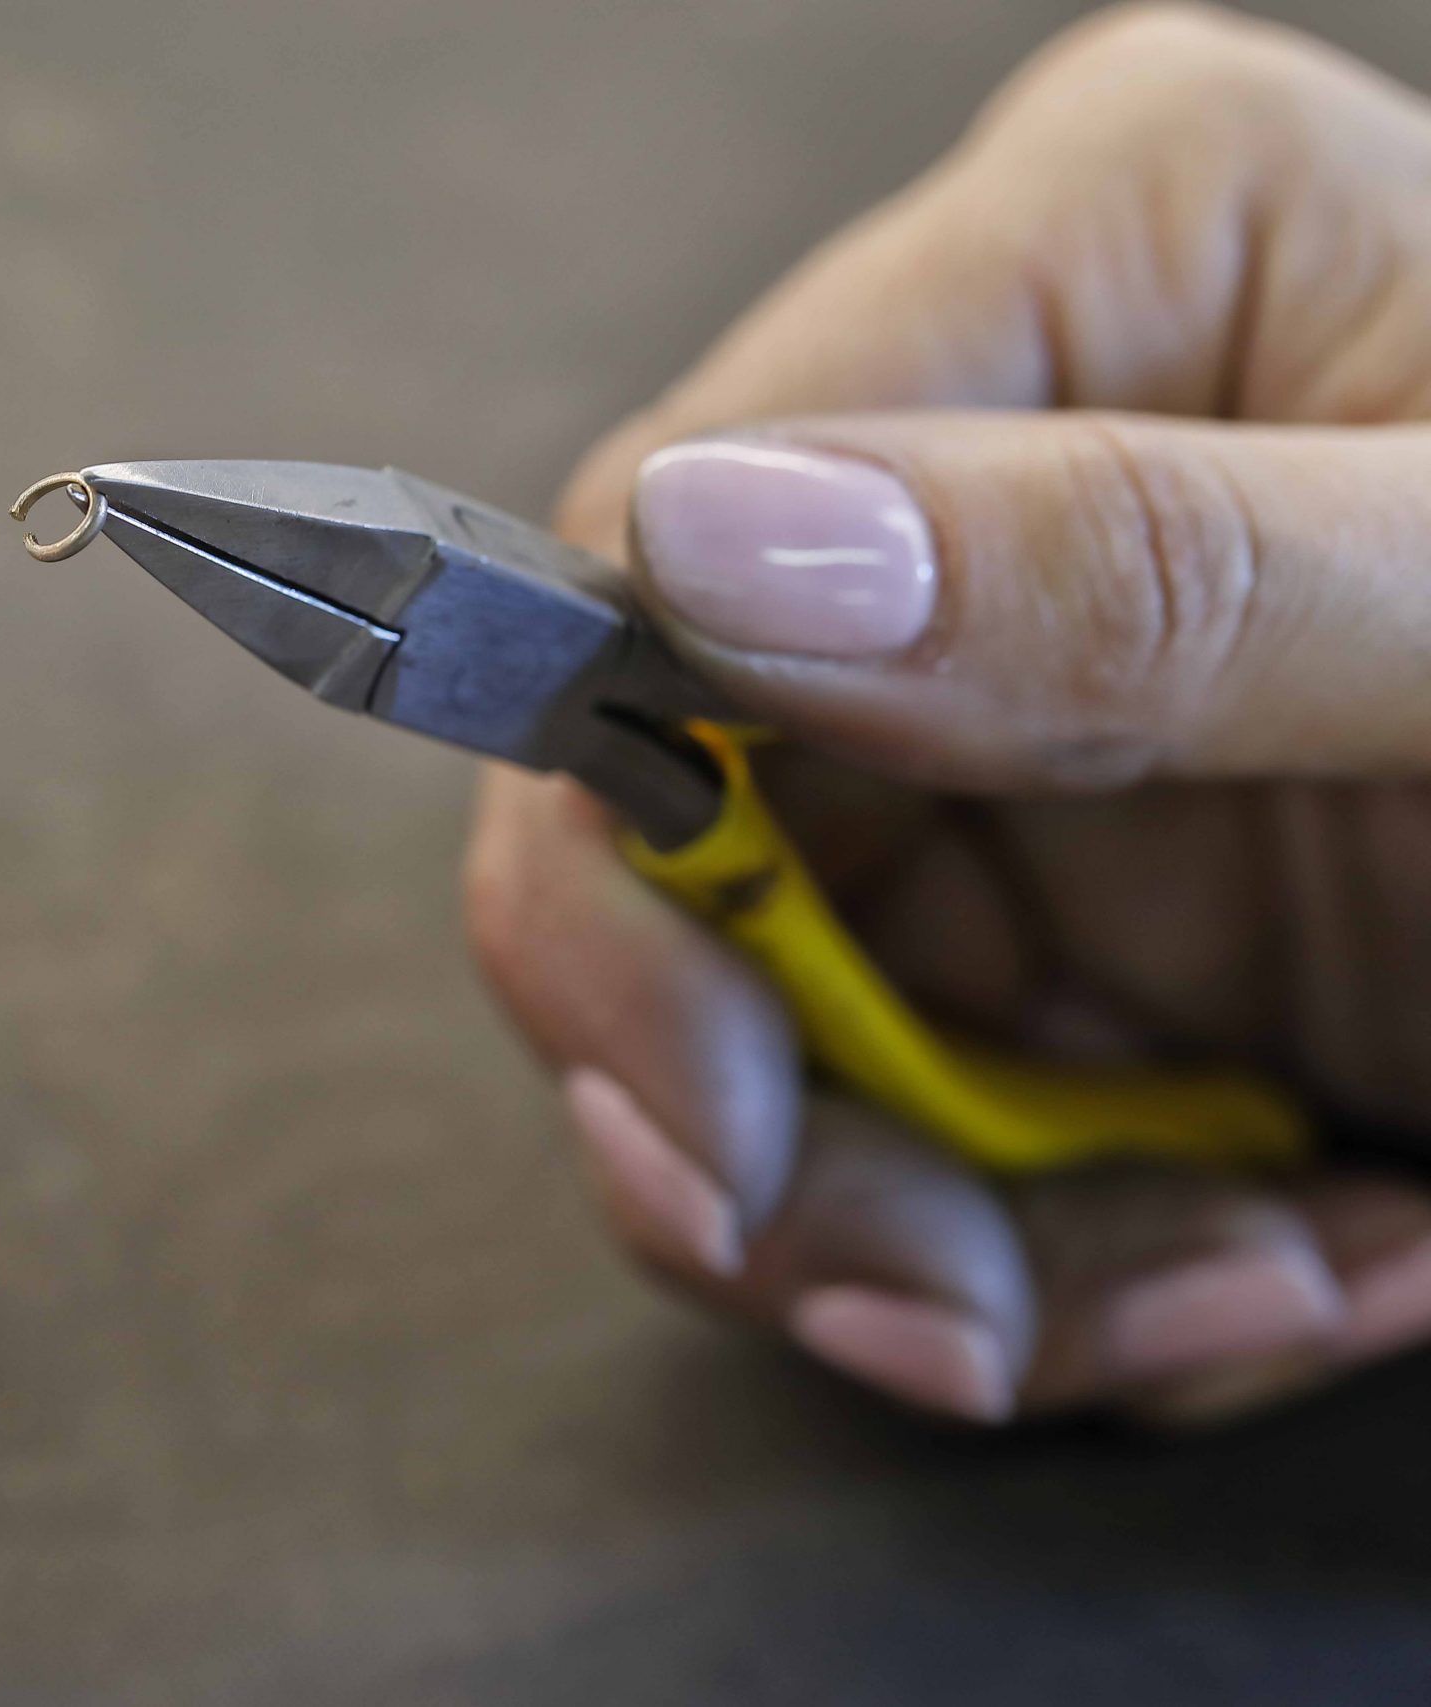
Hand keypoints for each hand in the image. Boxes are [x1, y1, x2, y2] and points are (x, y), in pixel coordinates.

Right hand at [468, 4, 1430, 1426]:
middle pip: (682, 840)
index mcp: (1095, 277)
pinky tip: (1306, 1258)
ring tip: (1246, 1295)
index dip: (619, 859)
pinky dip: (1087, 1268)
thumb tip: (701, 551)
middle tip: (950, 1326)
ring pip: (784, 1030)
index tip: (706, 1127)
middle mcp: (995, 498)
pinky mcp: (1078, 917)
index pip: (657, 550)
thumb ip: (1138, 577)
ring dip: (968, 1243)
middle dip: (798, 1134)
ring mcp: (1020, 726)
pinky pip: (940, 1132)